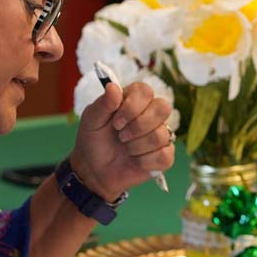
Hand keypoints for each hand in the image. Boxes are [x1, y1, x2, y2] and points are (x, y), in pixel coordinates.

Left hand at [70, 81, 174, 200]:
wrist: (94, 169)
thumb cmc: (94, 140)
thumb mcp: (91, 120)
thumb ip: (103, 103)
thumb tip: (113, 87)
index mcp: (134, 100)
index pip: (146, 92)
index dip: (132, 107)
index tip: (115, 123)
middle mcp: (151, 114)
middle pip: (162, 108)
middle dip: (138, 126)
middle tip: (121, 136)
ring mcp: (160, 134)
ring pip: (161, 135)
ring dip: (136, 146)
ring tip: (126, 149)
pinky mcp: (164, 155)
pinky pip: (164, 156)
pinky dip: (144, 161)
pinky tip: (135, 161)